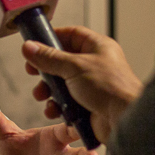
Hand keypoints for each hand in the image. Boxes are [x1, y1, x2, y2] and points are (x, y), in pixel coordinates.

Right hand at [23, 25, 142, 142]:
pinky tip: (54, 110)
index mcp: (97, 47)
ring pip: (62, 83)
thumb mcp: (74, 67)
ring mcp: (91, 86)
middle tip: (32, 72)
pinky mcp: (87, 105)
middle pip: (62, 61)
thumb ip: (49, 58)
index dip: (53, 37)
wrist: (125, 119)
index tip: (35, 43)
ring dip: (48, 90)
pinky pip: (66, 102)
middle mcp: (94, 65)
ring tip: (42, 95)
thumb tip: (29, 47)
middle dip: (45, 69)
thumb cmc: (110, 88)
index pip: (72, 35)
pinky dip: (57, 106)